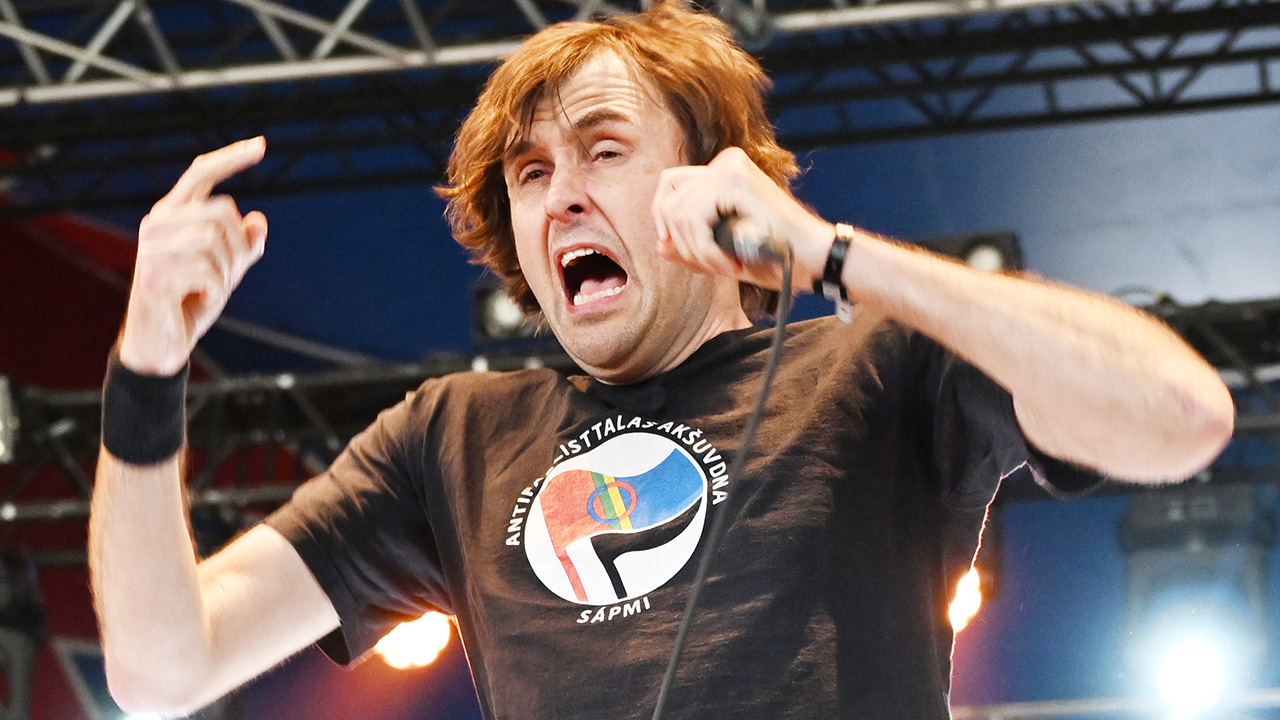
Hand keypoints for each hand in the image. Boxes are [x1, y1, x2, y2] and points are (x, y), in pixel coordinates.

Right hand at [118, 137, 267, 375]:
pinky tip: (200, 298)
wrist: (161, 342)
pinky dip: (218, 289)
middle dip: (239, 245)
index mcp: (172, 214)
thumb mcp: (226, 271)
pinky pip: (209, 272)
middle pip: (222, 210)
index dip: (231, 157)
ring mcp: (151, 249)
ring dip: (228, 271)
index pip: (201, 172)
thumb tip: (259, 220)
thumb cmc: (191, 300)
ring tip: (210, 288)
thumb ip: (244, 247)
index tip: (262, 144)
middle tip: (228, 274)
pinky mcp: (154, 276)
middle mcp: (157, 224)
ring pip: (217, 240)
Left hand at [651, 147, 832, 292]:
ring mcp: (730, 166)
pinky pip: (694, 220)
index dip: (665, 219)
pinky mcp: (734, 179)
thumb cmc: (773, 257)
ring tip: (725, 268)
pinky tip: (731, 265)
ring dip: (697, 252)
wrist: (811, 260)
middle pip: (668, 199)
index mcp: (722, 172)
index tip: (684, 251)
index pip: (669, 186)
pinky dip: (706, 251)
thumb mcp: (721, 254)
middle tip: (712, 266)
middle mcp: (725, 161)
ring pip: (678, 214)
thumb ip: (691, 247)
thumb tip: (659, 245)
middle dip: (682, 242)